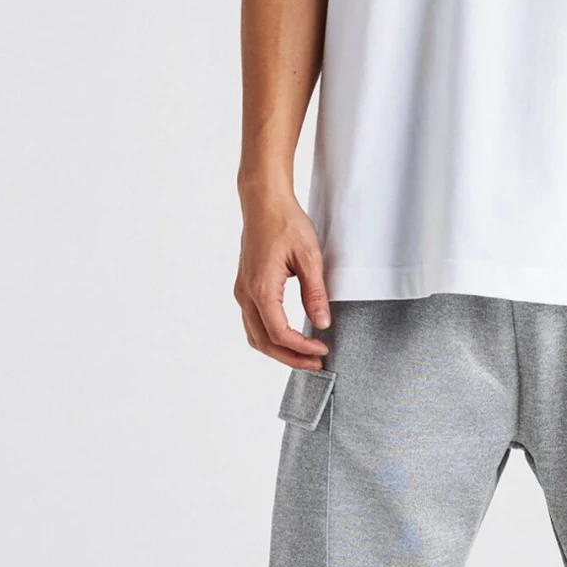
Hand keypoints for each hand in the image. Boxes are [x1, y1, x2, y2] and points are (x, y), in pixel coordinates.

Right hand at [234, 189, 331, 369]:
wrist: (263, 202)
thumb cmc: (286, 223)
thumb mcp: (309, 257)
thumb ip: (315, 293)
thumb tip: (322, 323)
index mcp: (261, 289)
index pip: (280, 334)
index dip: (302, 348)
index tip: (323, 350)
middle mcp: (246, 294)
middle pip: (264, 342)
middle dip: (290, 358)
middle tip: (316, 364)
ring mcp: (242, 291)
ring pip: (255, 335)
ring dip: (279, 351)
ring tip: (305, 355)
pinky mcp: (245, 287)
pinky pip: (253, 322)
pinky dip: (270, 337)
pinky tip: (289, 337)